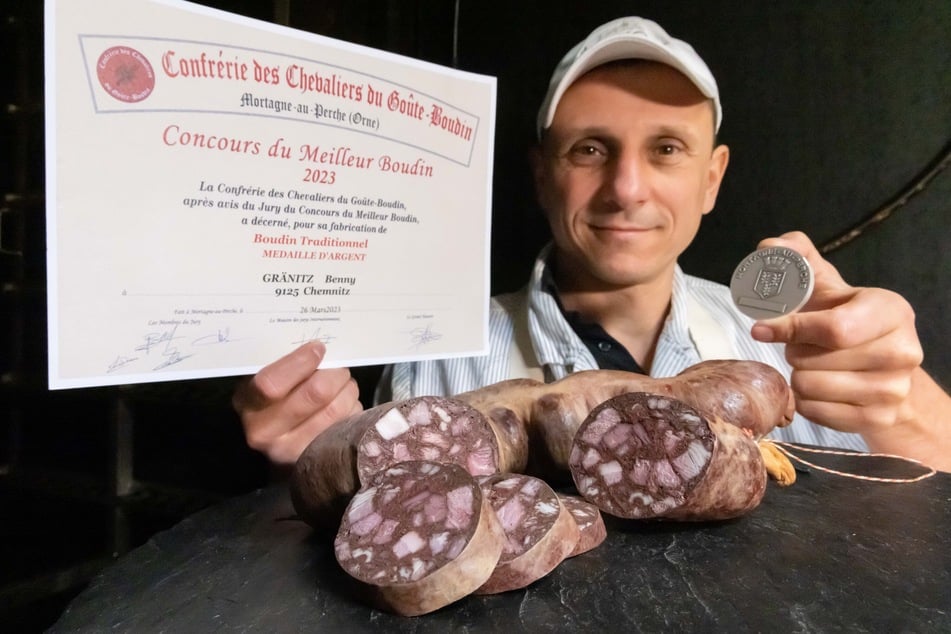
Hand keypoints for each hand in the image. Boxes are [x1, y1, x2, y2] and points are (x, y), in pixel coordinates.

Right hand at [233, 341, 362, 465]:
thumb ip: (284, 366)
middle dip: (335, 374)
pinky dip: (352, 408)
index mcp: (247, 403)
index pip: (271, 384)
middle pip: (315, 394)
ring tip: (345, 384)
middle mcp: (264, 432)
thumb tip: (318, 347)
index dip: (300, 363)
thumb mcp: (265, 381)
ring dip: (348, 389)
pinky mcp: (317, 458)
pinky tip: (345, 404)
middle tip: (340, 368)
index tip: (318, 349)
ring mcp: (291, 451)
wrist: (277, 445)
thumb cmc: (273, 401)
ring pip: (336, 408)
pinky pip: (347, 424)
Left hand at [748, 232, 923, 436]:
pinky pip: (816, 412)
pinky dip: (806, 400)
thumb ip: (794, 257)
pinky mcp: (880, 418)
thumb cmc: (844, 318)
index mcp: (890, 310)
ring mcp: (894, 389)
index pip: (832, 328)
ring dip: (799, 376)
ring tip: (814, 365)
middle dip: (795, 352)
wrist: (884, 368)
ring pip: (810, 387)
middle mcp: (902, 351)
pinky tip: (819, 387)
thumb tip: (769, 247)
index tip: (761, 328)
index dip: (790, 329)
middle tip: (806, 347)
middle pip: (813, 361)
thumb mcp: (823, 284)